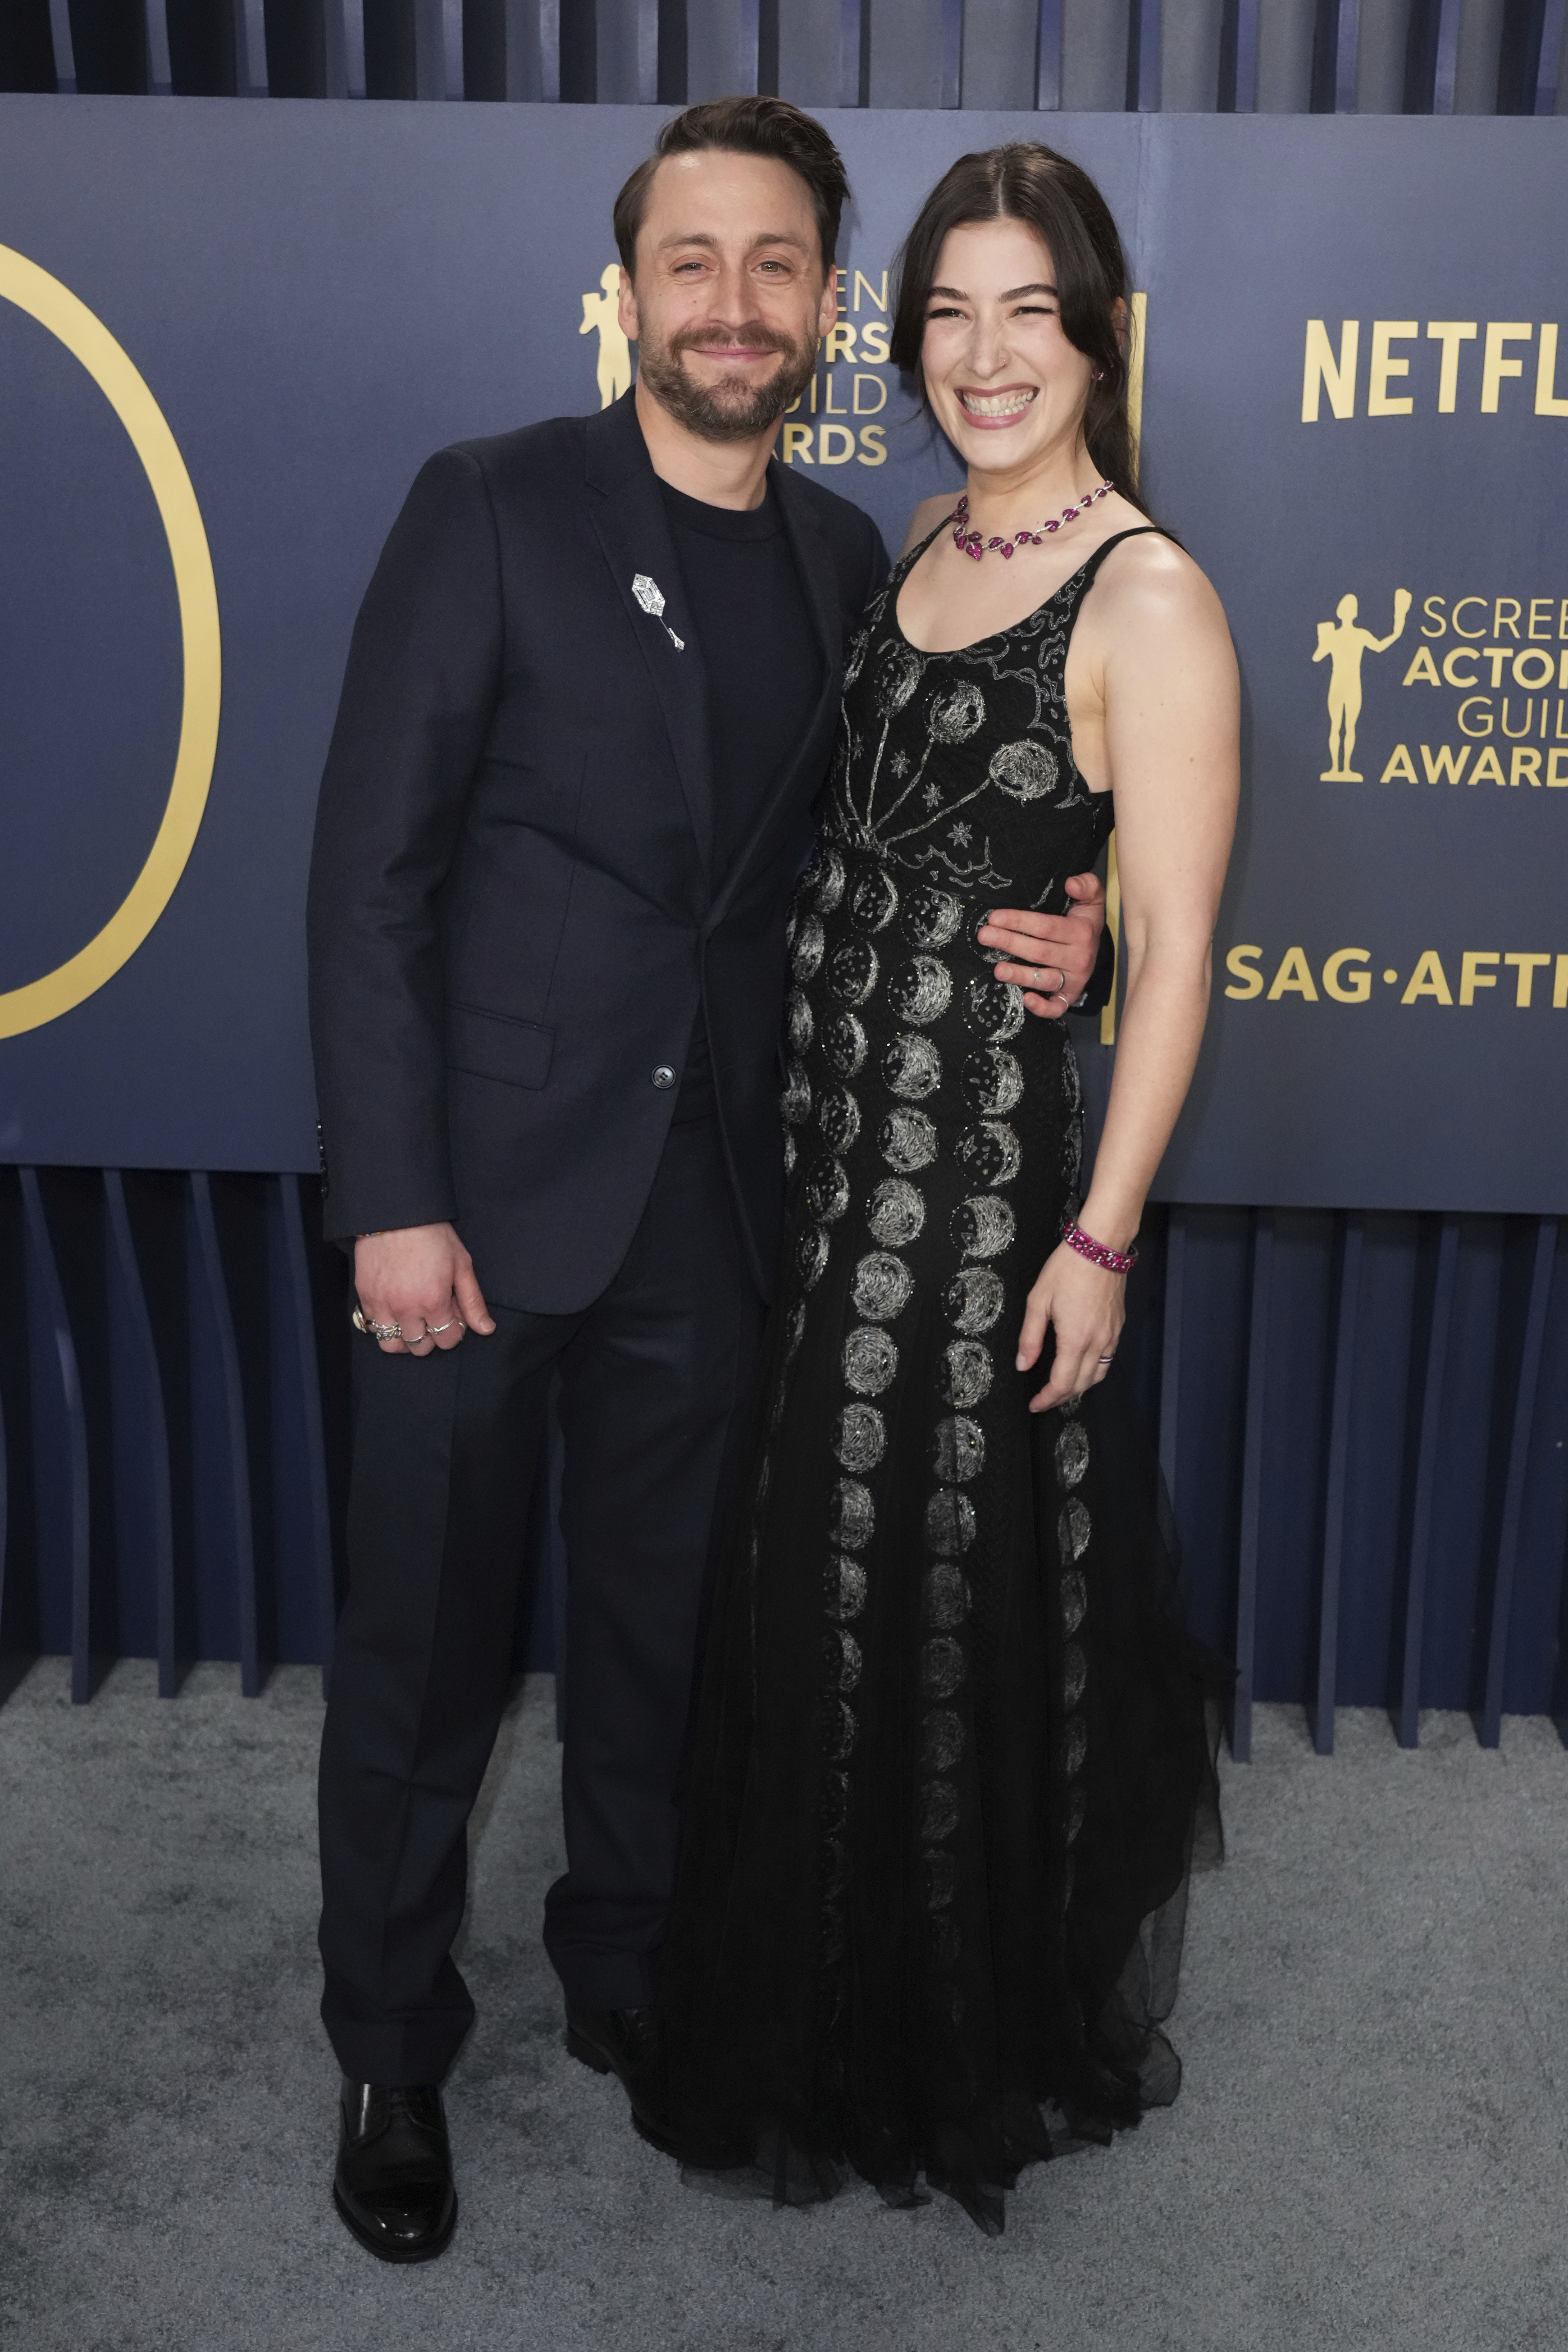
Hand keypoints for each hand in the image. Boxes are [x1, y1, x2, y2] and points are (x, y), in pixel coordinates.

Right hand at [353, 1223, 494, 1355]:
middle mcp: (406, 1309)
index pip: (447, 1341)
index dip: (454, 1330)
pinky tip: (395, 1309)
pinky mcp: (364, 1297)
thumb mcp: (461, 1265)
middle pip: (420, 1348)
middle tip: (433, 1315)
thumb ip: (473, 1302)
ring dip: (405, 1337)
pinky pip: (373, 1327)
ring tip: (412, 1319)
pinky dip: (385, 1324)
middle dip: (432, 1337)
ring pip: (392, 1345)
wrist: (396, 1214)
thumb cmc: (433, 1235)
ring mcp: (382, 1305)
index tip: (453, 1314)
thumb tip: (486, 1329)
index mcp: (433, 1302)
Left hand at [977, 872, 1106, 1019]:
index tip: (994, 917)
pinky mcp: (1070, 995)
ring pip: (1044, 979)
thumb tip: (1070, 883)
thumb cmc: (1085, 919)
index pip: (1045, 926)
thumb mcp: (1092, 897)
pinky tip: (1025, 999)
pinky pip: (1057, 1007)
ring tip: (998, 970)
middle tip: (985, 936)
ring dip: (1020, 975)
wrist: (1097, 946)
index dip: (1019, 921)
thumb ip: (1086, 885)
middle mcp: (1079, 957)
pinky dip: (1042, 1008)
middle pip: (1040, 951)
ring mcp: (1074, 979)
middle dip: (1010, 942)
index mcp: (1080, 932)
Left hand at [1015, 1241, 1124, 1410]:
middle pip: (1081, 1385)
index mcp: (1075, 1339)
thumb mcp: (1038, 1301)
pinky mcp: (1118, 1327)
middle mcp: (1098, 1343)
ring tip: (1061, 1388)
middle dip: (1061, 1397)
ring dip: (1079, 1387)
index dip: (1047, 1399)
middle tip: (1043, 1399)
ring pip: (1098, 1376)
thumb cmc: (1067, 1269)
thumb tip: (1023, 1365)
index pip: (1062, 1383)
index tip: (1034, 1404)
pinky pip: (1107, 1360)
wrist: (1101, 1246)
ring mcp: (1111, 1336)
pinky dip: (1093, 1371)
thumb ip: (1029, 1337)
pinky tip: (1080, 1366)